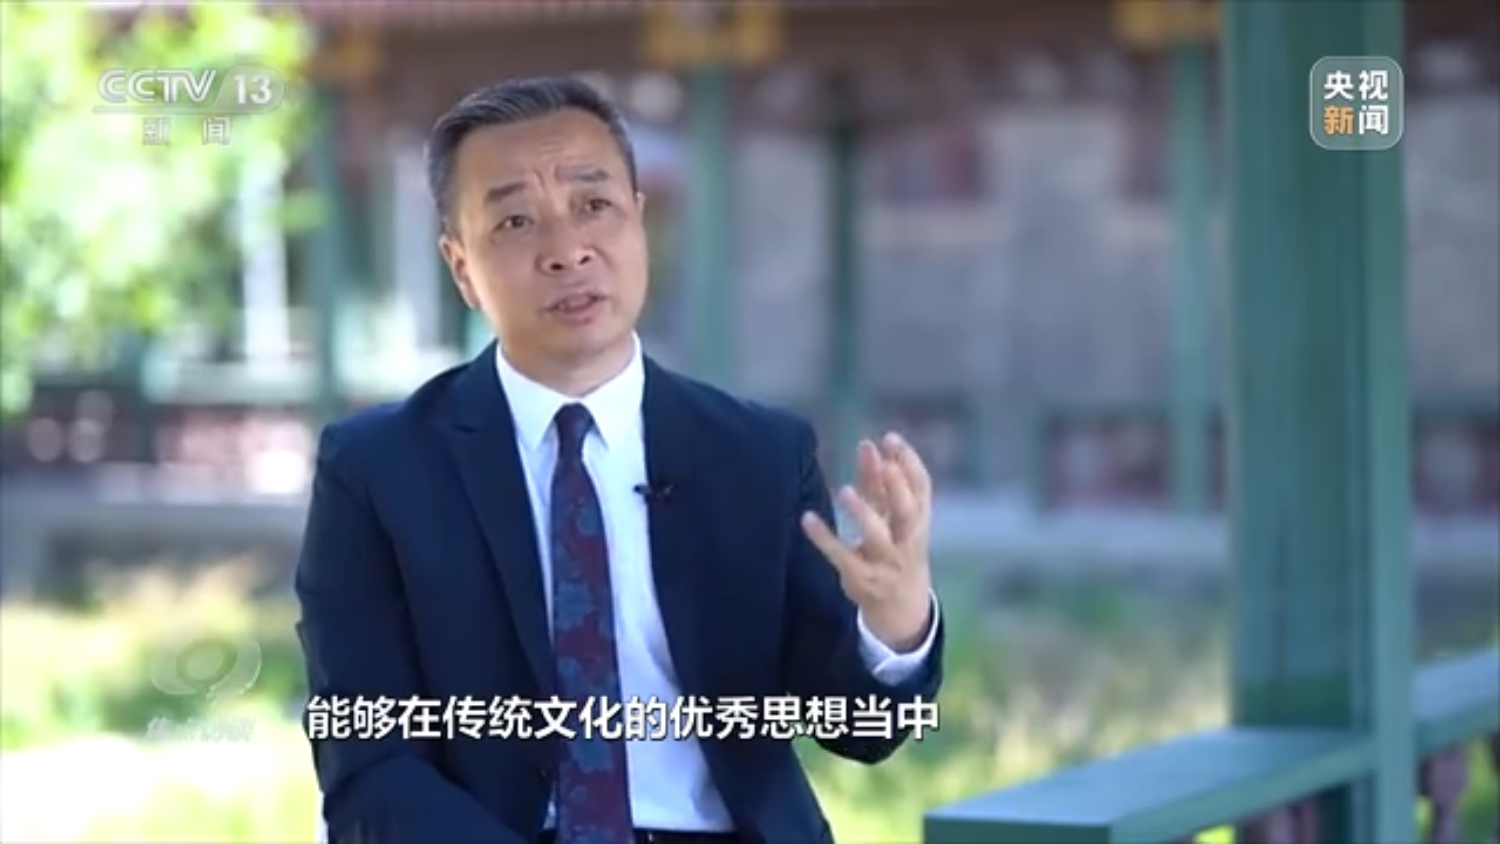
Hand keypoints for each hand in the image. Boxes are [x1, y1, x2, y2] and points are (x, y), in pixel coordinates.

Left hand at [801, 432, 933, 652]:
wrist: (904, 610)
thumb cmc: (897, 552)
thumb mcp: (896, 522)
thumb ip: (883, 488)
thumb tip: (871, 447)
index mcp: (919, 523)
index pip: (921, 489)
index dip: (909, 464)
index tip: (891, 438)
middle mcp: (907, 542)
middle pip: (906, 512)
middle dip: (896, 485)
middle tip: (882, 460)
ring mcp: (885, 562)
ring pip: (878, 536)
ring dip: (863, 513)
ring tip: (845, 490)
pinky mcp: (861, 578)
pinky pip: (842, 556)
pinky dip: (824, 538)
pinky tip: (807, 518)